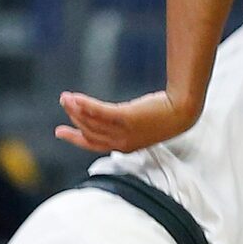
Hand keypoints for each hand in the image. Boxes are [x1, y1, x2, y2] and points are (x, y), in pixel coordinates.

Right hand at [55, 88, 198, 153]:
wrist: (182, 111)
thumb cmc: (166, 115)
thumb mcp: (141, 123)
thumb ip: (125, 122)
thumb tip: (114, 113)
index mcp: (125, 146)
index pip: (93, 144)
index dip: (75, 138)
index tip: (60, 131)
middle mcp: (122, 142)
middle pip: (89, 132)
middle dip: (73, 118)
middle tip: (63, 102)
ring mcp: (123, 131)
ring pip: (91, 123)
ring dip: (75, 109)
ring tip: (65, 97)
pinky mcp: (126, 117)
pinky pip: (99, 112)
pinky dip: (85, 105)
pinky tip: (75, 96)